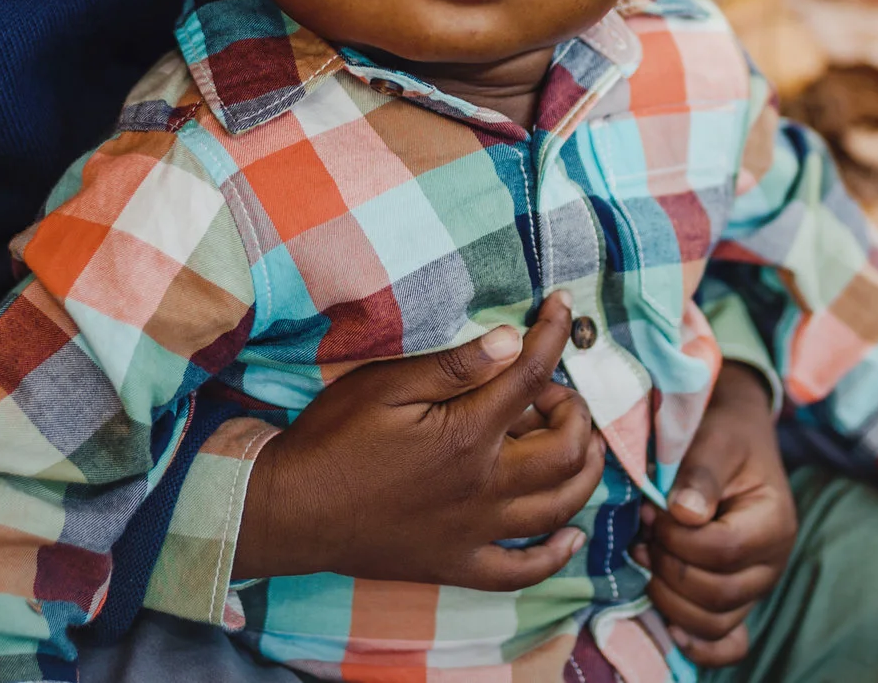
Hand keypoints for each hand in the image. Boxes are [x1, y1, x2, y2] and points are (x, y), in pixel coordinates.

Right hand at [235, 293, 606, 590]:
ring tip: (584, 446)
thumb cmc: (332, 439)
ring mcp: (476, 530)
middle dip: (577, 411)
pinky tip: (569, 536)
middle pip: (565, 449)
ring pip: (560, 506)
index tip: (566, 307)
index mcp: (467, 435)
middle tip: (556, 391)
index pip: (532, 375)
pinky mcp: (458, 563)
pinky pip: (523, 570)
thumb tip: (512, 340)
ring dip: (586, 473)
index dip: (555, 334)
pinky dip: (555, 555)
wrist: (292, 510)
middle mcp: (485, 486)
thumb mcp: (385, 384)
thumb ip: (454, 366)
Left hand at [629, 363, 793, 666]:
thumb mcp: (714, 438)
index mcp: (773, 522)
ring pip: (713, 622)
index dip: (676, 538)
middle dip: (667, 566)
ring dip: (668, 597)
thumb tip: (683, 515)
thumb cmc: (723, 433)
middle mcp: (771, 563)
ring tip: (647, 555)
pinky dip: (697, 643)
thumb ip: (701, 473)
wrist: (733, 436)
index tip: (650, 511)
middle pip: (716, 594)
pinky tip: (667, 622)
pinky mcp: (738, 599)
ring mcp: (755, 586)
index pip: (722, 551)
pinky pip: (726, 643)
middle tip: (643, 532)